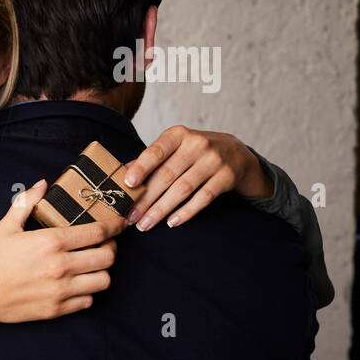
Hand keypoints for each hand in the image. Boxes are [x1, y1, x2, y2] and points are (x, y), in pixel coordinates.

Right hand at [0, 179, 118, 326]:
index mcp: (51, 242)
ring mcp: (60, 290)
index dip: (114, 226)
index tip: (119, 223)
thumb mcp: (5, 227)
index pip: (98, 232)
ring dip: (101, 271)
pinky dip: (87, 292)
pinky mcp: (56, 310)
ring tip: (92, 265)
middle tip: (103, 244)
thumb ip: (28, 203)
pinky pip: (88, 301)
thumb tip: (42, 184)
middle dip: (111, 248)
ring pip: (103, 280)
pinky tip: (76, 284)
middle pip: (108, 257)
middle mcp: (61, 266)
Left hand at [121, 125, 272, 230]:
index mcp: (178, 134)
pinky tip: (171, 222)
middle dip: (146, 199)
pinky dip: (186, 212)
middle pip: (167, 175)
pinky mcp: (226, 177)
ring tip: (145, 224)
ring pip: (183, 189)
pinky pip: (203, 198)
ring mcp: (214, 160)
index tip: (128, 184)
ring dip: (161, 209)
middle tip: (131, 217)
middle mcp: (197, 144)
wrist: (235, 152)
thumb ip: (150, 159)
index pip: (156, 151)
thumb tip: (124, 172)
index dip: (141, 168)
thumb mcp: (173, 147)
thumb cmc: (193, 152)